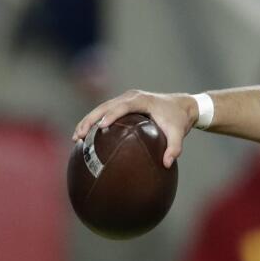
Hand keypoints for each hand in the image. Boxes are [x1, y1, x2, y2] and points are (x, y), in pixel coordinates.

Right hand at [72, 90, 196, 167]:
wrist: (182, 106)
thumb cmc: (178, 119)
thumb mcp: (178, 133)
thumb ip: (175, 148)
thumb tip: (167, 164)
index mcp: (142, 100)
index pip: (124, 105)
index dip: (112, 114)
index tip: (101, 126)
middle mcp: (131, 96)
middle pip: (106, 105)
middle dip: (91, 119)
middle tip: (80, 135)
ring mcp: (125, 99)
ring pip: (101, 108)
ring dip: (88, 120)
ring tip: (77, 137)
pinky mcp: (123, 104)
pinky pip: (105, 111)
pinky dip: (94, 121)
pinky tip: (85, 137)